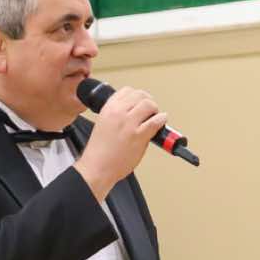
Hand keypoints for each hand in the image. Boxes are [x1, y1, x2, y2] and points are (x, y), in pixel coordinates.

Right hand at [75, 85, 167, 199]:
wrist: (97, 168)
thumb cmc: (99, 152)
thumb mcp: (102, 124)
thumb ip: (116, 116)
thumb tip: (132, 112)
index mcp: (108, 109)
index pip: (127, 91)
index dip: (136, 96)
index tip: (140, 102)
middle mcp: (118, 113)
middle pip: (140, 95)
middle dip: (148, 101)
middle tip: (150, 110)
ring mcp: (129, 124)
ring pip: (149, 104)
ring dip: (155, 110)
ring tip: (154, 117)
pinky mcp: (138, 136)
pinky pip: (156, 121)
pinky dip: (162, 120)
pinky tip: (161, 122)